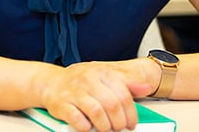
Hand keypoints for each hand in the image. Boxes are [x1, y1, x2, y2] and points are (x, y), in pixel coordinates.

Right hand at [36, 59, 157, 131]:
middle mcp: (88, 80)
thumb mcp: (105, 78)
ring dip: (104, 126)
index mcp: (101, 72)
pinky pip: (78, 120)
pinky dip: (86, 127)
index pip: (123, 95)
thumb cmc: (80, 82)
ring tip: (105, 129)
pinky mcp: (62, 104)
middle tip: (118, 128)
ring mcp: (74, 91)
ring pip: (97, 113)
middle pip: (112, 105)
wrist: (51, 82)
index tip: (131, 123)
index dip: (130, 113)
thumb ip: (126, 83)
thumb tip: (146, 87)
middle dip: (118, 122)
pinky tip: (88, 126)